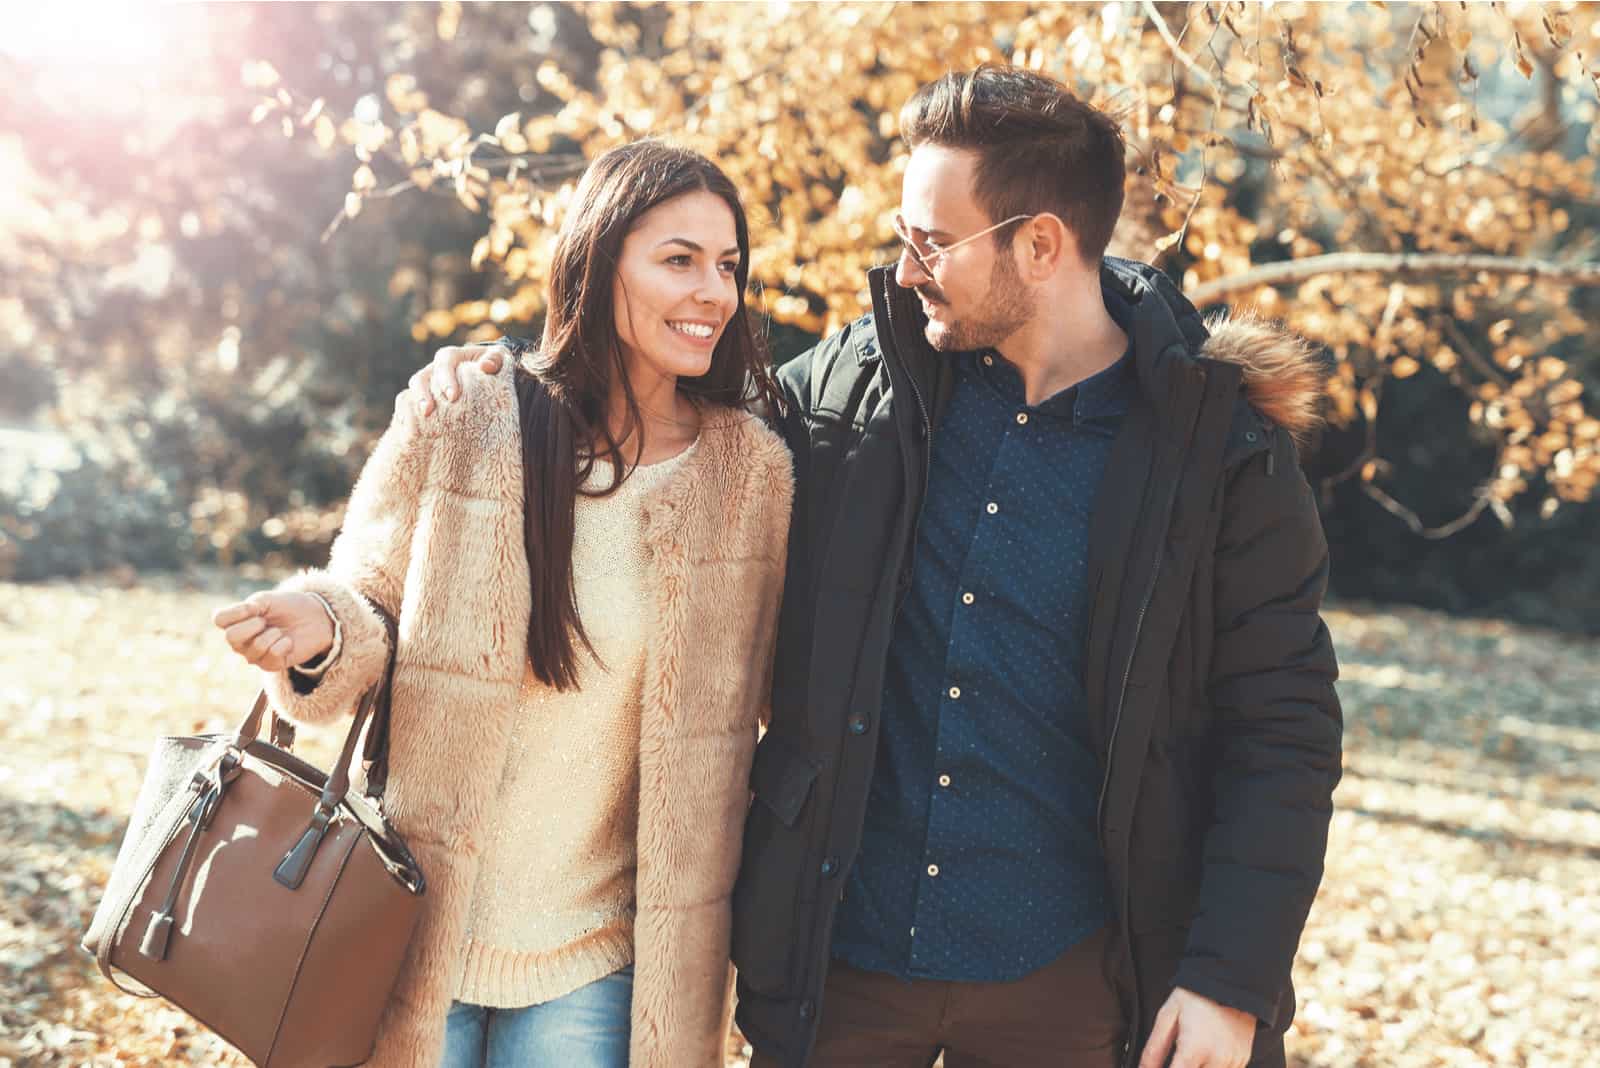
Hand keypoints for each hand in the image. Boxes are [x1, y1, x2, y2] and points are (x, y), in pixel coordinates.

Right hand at [212, 591, 333, 672]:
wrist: (314, 618)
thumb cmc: (287, 607)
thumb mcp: (267, 600)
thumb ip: (249, 606)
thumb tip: (245, 613)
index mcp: (235, 623)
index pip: (219, 619)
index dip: (235, 611)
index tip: (253, 607)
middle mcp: (240, 642)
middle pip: (231, 637)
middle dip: (252, 625)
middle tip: (266, 621)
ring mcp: (254, 655)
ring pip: (255, 646)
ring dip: (273, 634)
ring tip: (280, 631)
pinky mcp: (271, 665)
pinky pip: (273, 654)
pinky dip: (284, 644)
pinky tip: (288, 642)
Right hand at [408, 344, 505, 418]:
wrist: (486, 381)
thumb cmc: (492, 368)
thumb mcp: (499, 361)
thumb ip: (496, 360)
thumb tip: (486, 367)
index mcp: (451, 357)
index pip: (445, 361)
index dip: (445, 377)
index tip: (453, 396)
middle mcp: (434, 370)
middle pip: (422, 378)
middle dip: (423, 394)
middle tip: (428, 411)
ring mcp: (426, 386)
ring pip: (411, 392)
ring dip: (413, 405)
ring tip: (419, 420)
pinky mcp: (421, 401)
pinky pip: (406, 406)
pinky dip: (405, 416)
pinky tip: (409, 431)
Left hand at [1137, 986, 1255, 1067]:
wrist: (1230, 982)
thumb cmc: (1197, 996)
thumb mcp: (1168, 1016)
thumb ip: (1154, 1048)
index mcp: (1194, 1049)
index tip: (1163, 1066)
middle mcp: (1216, 1060)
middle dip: (1181, 1067)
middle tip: (1177, 1057)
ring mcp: (1232, 1061)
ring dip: (1197, 1067)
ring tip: (1193, 1052)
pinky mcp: (1242, 1060)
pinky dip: (1212, 1067)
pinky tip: (1206, 1054)